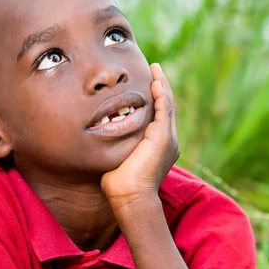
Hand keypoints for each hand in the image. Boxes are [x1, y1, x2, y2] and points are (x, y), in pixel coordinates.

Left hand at [101, 63, 179, 215]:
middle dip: (161, 86)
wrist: (130, 198)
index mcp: (159, 146)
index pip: (159, 116)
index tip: (147, 84)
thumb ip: (117, 146)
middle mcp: (169, 141)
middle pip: (167, 106)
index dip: (155, 99)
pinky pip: (165, 109)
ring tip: (155, 69)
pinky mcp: (164, 138)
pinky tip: (155, 81)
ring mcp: (168, 139)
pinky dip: (161, 94)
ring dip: (162, 85)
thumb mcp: (118, 158)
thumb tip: (100, 138)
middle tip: (154, 70)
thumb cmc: (119, 185)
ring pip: (168, 104)